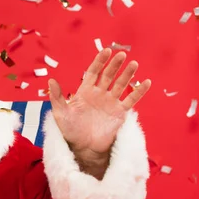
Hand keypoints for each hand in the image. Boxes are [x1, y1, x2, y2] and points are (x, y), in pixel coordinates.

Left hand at [48, 49, 150, 175]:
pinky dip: (139, 91)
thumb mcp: (60, 114)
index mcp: (85, 91)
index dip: (100, 61)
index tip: (106, 51)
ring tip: (134, 64)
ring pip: (121, 84)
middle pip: (109, 75)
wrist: (84, 147)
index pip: (94, 72)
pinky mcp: (120, 112)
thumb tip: (51, 80)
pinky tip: (147, 82)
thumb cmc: (70, 130)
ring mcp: (111, 102)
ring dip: (128, 74)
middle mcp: (99, 94)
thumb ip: (56, 97)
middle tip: (122, 55)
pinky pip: (131, 99)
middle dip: (115, 65)